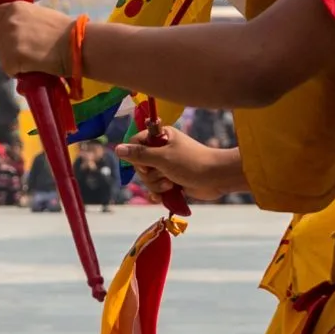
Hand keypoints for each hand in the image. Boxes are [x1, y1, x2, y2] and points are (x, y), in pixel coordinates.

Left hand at [0, 2, 72, 78]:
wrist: (77, 44)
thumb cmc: (65, 31)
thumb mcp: (40, 15)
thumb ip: (24, 19)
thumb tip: (15, 29)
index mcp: (14, 7)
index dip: (2, 29)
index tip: (11, 37)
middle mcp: (7, 21)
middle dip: (8, 47)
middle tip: (28, 51)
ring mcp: (8, 39)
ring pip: (2, 56)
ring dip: (14, 61)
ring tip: (34, 59)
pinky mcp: (11, 58)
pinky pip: (9, 69)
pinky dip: (19, 72)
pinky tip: (34, 67)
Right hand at [114, 127, 243, 203]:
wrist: (217, 178)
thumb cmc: (192, 162)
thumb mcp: (162, 157)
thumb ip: (139, 154)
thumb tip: (117, 148)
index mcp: (161, 137)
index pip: (135, 143)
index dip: (136, 156)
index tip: (147, 164)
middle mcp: (162, 150)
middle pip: (140, 165)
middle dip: (150, 175)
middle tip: (164, 175)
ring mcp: (167, 166)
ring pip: (148, 179)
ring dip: (157, 185)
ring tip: (172, 184)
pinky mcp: (172, 180)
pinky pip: (156, 188)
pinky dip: (159, 193)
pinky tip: (164, 196)